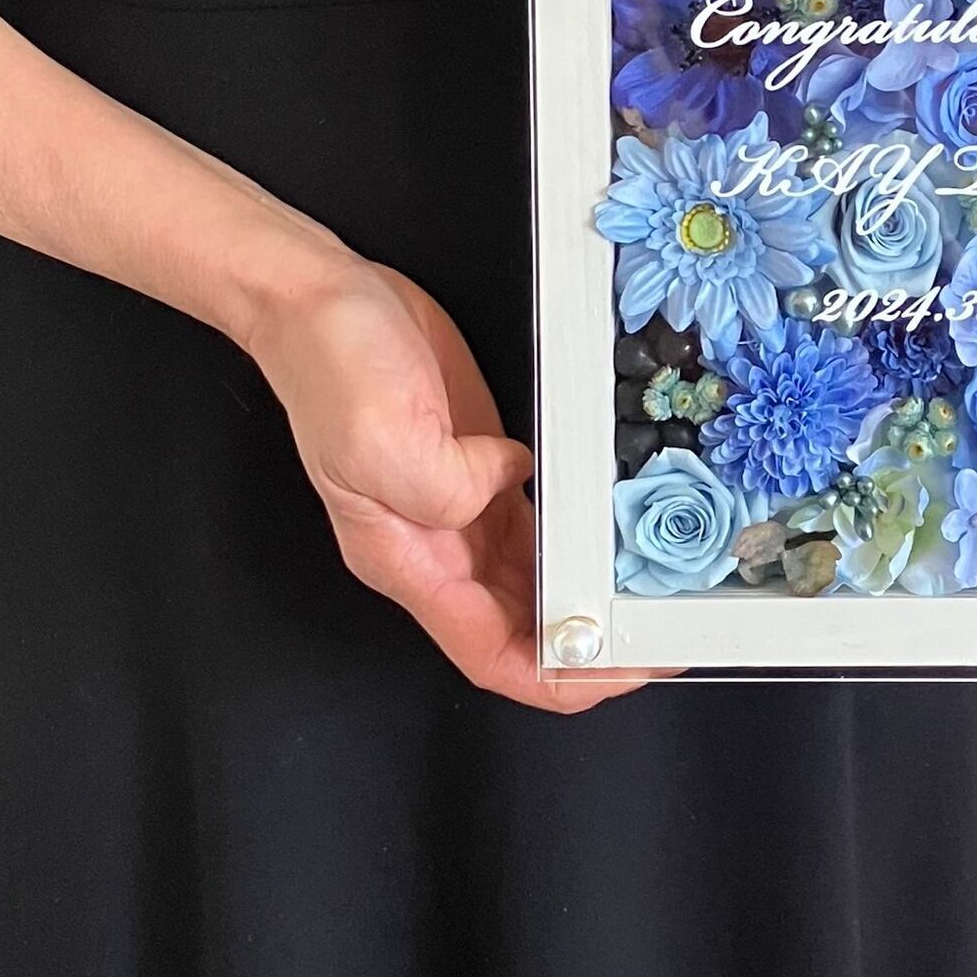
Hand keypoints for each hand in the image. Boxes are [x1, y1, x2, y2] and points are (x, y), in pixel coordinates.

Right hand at [245, 255, 652, 712]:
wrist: (319, 298)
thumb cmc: (330, 365)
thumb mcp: (381, 437)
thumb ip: (449, 486)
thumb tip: (510, 481)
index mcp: (406, 559)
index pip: (491, 654)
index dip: (557, 679)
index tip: (618, 673)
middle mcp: (433, 545)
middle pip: (521, 627)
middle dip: (588, 643)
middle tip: (658, 631)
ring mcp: (455, 504)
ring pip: (534, 578)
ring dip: (586, 591)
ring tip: (648, 590)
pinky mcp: (476, 462)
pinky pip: (536, 519)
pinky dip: (577, 531)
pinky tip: (612, 526)